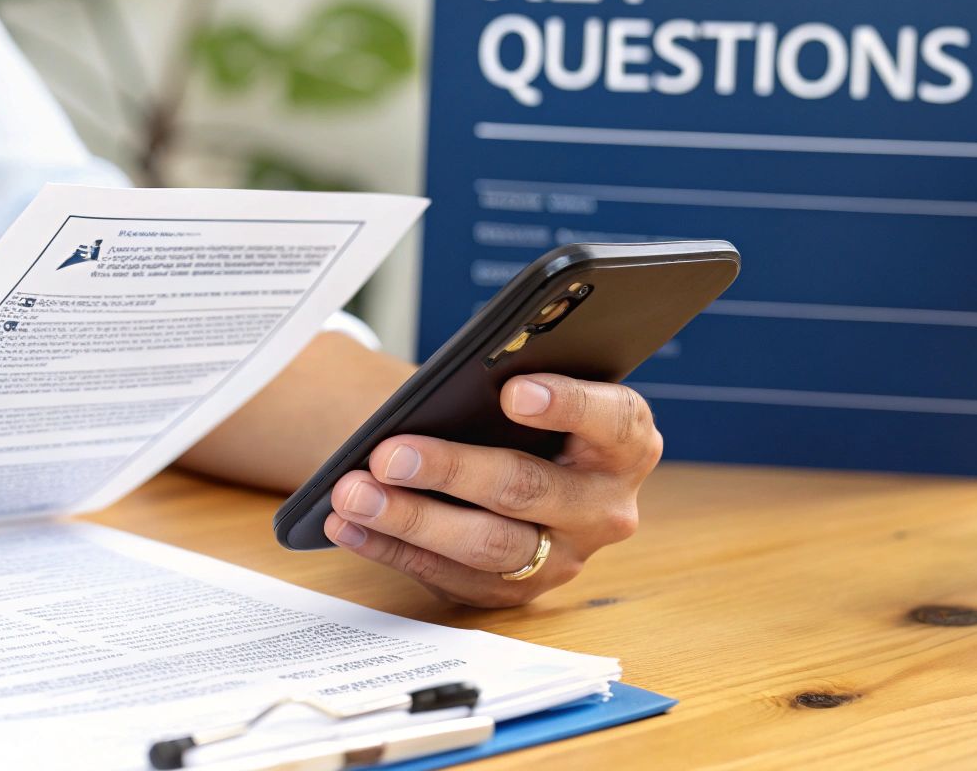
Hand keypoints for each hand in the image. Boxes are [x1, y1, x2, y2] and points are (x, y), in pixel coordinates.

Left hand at [323, 374, 660, 606]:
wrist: (524, 459)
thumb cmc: (525, 412)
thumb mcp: (537, 390)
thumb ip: (512, 385)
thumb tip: (440, 393)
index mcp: (626, 443)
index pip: (612, 421)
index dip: (566, 405)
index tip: (512, 391)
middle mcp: (605, 507)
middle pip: (529, 489)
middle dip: (452, 471)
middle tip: (389, 454)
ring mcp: (564, 557)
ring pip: (487, 546)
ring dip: (411, 520)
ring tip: (354, 494)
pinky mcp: (518, 591)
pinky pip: (452, 578)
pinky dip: (393, 549)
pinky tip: (350, 526)